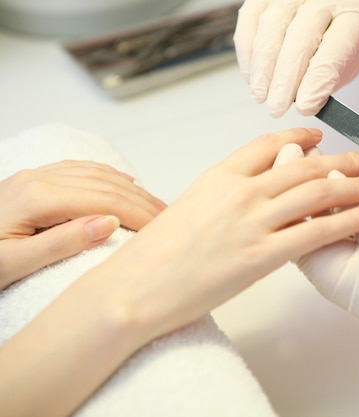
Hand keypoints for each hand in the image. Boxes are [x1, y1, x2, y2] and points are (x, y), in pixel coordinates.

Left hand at [0, 160, 165, 288]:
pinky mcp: (34, 179)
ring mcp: (36, 175)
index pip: (104, 201)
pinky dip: (109, 176)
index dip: (139, 214)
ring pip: (97, 173)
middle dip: (143, 202)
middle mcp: (38, 179)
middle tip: (171, 220)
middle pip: (106, 184)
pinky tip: (125, 184)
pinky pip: (80, 169)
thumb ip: (60, 244)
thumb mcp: (12, 265)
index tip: (164, 230)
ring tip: (156, 207)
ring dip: (131, 189)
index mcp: (37, 198)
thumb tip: (108, 223)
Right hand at [86, 128, 358, 340]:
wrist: (134, 289)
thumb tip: (256, 188)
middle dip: (347, 160)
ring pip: (319, 192)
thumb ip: (225, 194)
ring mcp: (252, 222)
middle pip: (306, 165)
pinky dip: (353, 219)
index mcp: (219, 176)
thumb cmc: (156, 255)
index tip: (322, 139)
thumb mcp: (189, 207)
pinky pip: (318, 231)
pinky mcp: (262, 256)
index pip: (270, 143)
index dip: (302, 138)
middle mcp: (240, 192)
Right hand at [234, 0, 358, 116]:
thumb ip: (329, 79)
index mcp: (354, 11)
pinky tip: (252, 75)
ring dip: (263, 67)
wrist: (338, 16)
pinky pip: (250, 20)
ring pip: (271, 27)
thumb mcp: (349, 62)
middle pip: (300, 36)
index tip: (304, 105)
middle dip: (284, 78)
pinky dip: (248, 52)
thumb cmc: (344, 40)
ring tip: (261, 94)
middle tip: (277, 106)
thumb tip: (306, 102)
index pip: (334, 48)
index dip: (317, 80)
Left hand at [268, 142, 358, 413]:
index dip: (294, 177)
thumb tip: (331, 176)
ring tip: (343, 158)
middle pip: (311, 213)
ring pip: (335, 217)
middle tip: (311, 146)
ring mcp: (345, 265)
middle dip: (314, 178)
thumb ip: (351, 203)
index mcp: (318, 263)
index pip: (297, 211)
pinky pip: (355, 225)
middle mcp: (326, 265)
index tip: (294, 149)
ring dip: (342, 187)